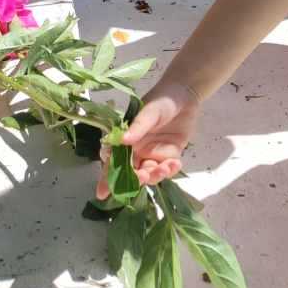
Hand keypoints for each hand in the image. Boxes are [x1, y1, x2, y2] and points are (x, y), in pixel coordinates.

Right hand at [96, 81, 200, 195]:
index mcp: (126, 141)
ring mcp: (154, 154)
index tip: (103, 194)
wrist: (185, 93)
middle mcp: (137, 151)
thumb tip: (122, 140)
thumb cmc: (161, 99)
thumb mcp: (149, 112)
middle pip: (131, 173)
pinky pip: (167, 169)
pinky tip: (176, 163)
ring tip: (165, 168)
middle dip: (137, 179)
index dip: (106, 179)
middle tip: (146, 174)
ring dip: (156, 176)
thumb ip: (137, 127)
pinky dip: (170, 170)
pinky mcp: (170, 155)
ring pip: (150, 174)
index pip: (113, 162)